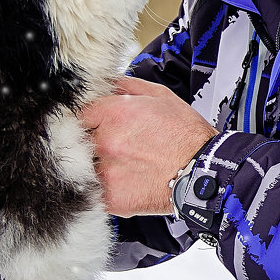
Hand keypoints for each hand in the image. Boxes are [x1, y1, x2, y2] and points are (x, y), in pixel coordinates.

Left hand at [80, 77, 217, 217]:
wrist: (204, 171)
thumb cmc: (185, 133)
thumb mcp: (159, 95)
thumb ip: (124, 85)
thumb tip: (103, 81)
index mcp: (114, 113)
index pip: (77, 112)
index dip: (85, 118)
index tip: (92, 123)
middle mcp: (106, 141)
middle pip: (75, 139)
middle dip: (87, 140)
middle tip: (108, 144)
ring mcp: (106, 171)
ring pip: (81, 166)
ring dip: (91, 164)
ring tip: (115, 164)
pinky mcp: (111, 198)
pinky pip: (92, 190)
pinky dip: (101, 186)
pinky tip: (120, 181)